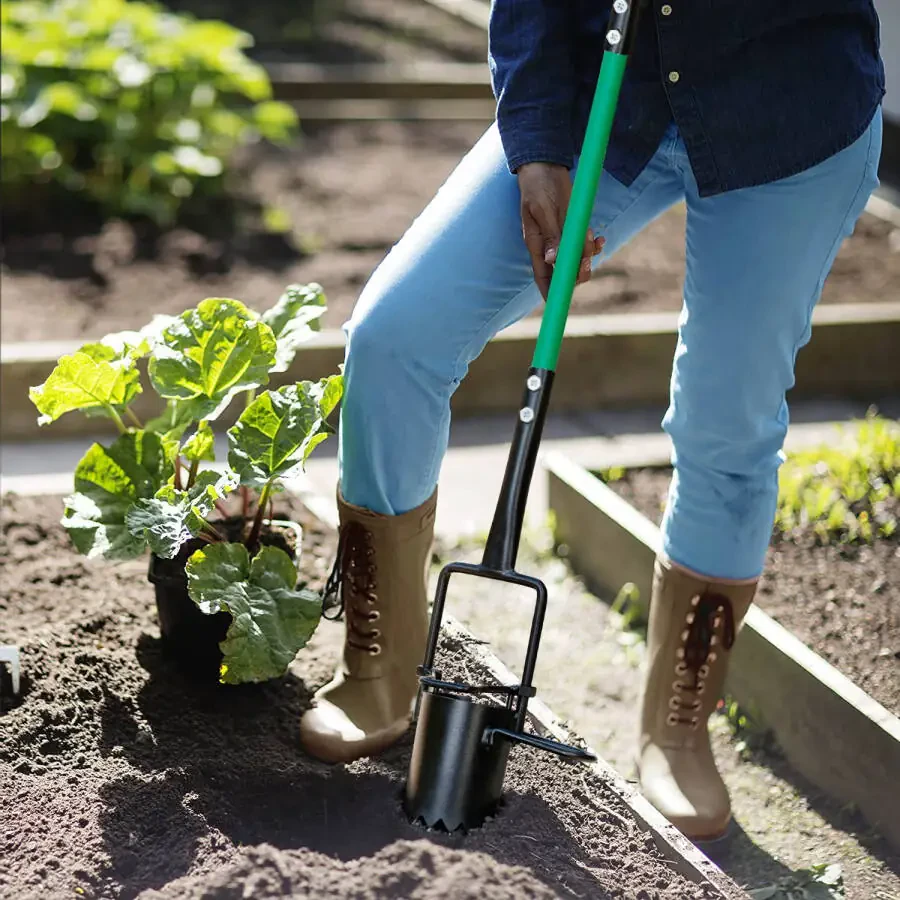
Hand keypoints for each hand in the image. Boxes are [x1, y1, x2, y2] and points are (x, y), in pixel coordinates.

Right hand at [517, 162, 604, 299]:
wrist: (544, 163)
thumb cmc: (539, 184)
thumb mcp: (543, 208)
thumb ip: (551, 235)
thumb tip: (552, 261)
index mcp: (536, 244)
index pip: (542, 276)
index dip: (550, 292)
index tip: (559, 305)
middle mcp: (547, 245)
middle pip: (562, 272)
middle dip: (576, 273)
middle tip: (588, 263)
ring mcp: (559, 237)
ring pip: (575, 260)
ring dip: (588, 257)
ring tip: (596, 241)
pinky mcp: (570, 227)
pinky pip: (582, 244)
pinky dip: (592, 245)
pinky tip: (599, 238)